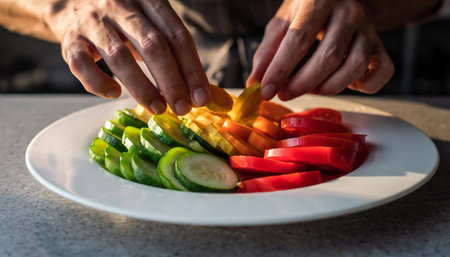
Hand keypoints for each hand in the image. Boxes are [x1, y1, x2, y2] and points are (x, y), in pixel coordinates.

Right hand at [44, 0, 209, 114]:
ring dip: (142, 88)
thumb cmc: (124, 22)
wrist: (72, 4)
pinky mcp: (70, 39)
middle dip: (172, 82)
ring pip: (119, 57)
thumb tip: (207, 96)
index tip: (201, 97)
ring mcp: (93, 21)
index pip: (177, 35)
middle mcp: (121, 5)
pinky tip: (115, 94)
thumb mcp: (152, 27)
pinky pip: (82, 64)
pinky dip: (99, 83)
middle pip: (152, 45)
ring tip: (158, 109)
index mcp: (148, 0)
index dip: (192, 69)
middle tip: (183, 108)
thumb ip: (177, 55)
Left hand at [247, 0, 394, 99]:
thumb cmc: (309, 10)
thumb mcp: (284, 21)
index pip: (298, 39)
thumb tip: (255, 83)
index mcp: (319, 0)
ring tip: (312, 89)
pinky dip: (367, 85)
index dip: (280, 69)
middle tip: (285, 93)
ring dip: (330, 87)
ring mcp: (368, 27)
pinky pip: (383, 70)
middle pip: (329, 56)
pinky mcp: (380, 43)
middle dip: (303, 83)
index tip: (266, 91)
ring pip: (355, 65)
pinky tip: (348, 84)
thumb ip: (268, 51)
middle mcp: (348, 11)